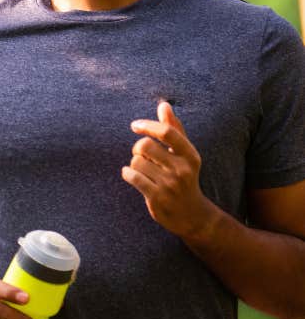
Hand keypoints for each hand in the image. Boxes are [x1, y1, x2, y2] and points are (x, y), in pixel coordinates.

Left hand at [122, 100, 214, 239]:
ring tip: (143, 170)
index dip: (148, 125)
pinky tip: (132, 176)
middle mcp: (183, 169)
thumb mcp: (184, 154)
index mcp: (190, 155)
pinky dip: (127, 174)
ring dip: (134, 164)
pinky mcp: (157, 198)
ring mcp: (170, 185)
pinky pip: (133, 177)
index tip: (135, 126)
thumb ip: (174, 128)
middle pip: (145, 146)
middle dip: (138, 148)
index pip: (167, 132)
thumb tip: (164, 104)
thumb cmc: (184, 177)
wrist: (191, 215)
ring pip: (136, 162)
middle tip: (142, 155)